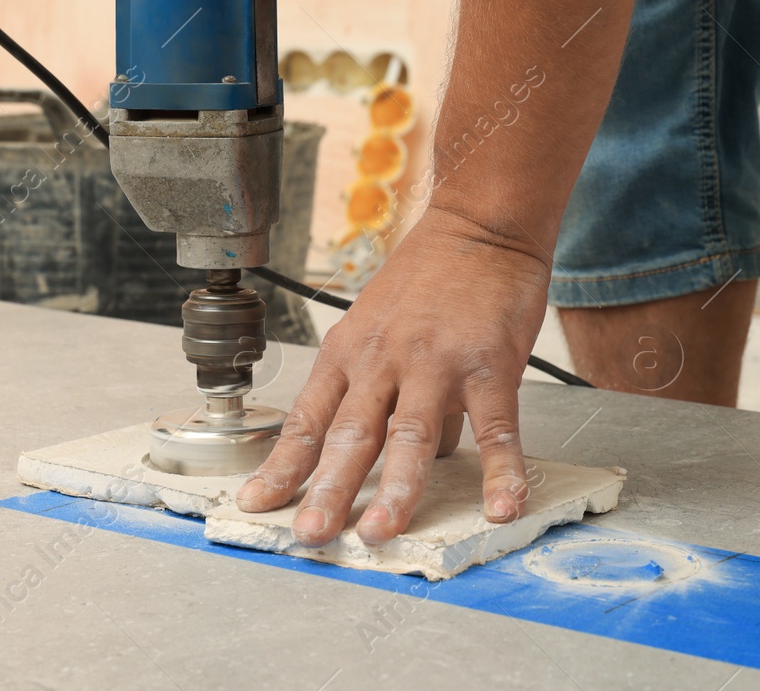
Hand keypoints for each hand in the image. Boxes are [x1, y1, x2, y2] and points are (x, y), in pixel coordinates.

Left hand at [235, 207, 551, 545]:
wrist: (481, 224)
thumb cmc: (430, 274)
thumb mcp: (381, 324)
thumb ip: (382, 388)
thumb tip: (395, 450)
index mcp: (349, 352)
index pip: (307, 420)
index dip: (282, 466)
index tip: (259, 504)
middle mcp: (384, 359)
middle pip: (348, 434)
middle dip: (327, 489)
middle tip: (311, 535)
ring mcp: (436, 363)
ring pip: (408, 434)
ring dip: (394, 488)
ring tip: (381, 532)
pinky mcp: (490, 364)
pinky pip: (494, 427)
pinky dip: (499, 471)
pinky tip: (501, 505)